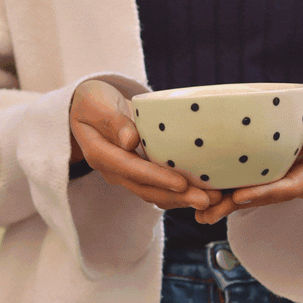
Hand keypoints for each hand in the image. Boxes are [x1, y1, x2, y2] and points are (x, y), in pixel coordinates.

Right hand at [69, 80, 222, 210]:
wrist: (88, 109)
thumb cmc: (92, 101)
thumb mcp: (95, 104)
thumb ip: (112, 121)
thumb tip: (131, 140)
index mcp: (101, 155)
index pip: (132, 170)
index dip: (158, 179)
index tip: (182, 184)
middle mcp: (114, 172)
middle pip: (147, 190)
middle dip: (178, 197)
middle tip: (208, 200)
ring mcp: (127, 176)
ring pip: (156, 195)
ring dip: (184, 200)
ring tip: (214, 200)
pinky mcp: (140, 175)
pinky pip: (161, 190)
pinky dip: (182, 194)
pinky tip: (205, 193)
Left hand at [194, 89, 302, 224]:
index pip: (290, 187)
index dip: (263, 194)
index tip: (239, 197)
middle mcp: (299, 182)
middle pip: (266, 197)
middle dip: (236, 206)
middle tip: (206, 214)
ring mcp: (285, 181)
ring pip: (255, 195)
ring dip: (227, 205)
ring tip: (199, 214)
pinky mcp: (274, 176)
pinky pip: (252, 185)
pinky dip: (230, 191)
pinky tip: (206, 197)